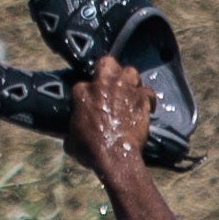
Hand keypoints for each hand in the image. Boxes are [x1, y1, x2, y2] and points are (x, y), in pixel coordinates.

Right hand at [63, 56, 154, 181]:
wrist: (115, 157)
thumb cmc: (91, 150)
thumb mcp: (71, 142)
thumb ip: (71, 131)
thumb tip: (71, 136)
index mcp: (82, 93)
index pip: (82, 83)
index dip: (87, 92)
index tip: (90, 100)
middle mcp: (104, 85)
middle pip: (107, 63)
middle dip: (109, 69)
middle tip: (110, 80)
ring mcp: (125, 90)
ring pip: (130, 71)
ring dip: (130, 79)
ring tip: (129, 89)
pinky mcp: (141, 99)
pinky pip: (147, 91)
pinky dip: (147, 97)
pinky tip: (145, 104)